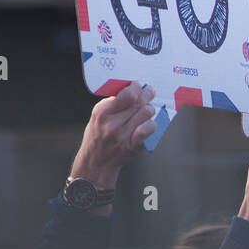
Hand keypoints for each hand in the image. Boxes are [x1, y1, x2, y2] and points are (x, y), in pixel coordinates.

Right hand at [70, 81, 155, 195]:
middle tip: (148, 93)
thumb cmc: (99, 134)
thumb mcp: (99, 115)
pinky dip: (151, 123)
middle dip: (146, 95)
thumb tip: (135, 87)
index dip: (137, 87)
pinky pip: (149, 128)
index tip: (138, 86)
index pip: (128, 94)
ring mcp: (123, 136)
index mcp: (102, 113)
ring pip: (147, 112)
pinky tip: (147, 123)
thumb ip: (114, 102)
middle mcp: (112, 124)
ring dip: (149, 109)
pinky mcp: (133, 146)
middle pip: (140, 101)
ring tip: (145, 110)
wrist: (96, 162)